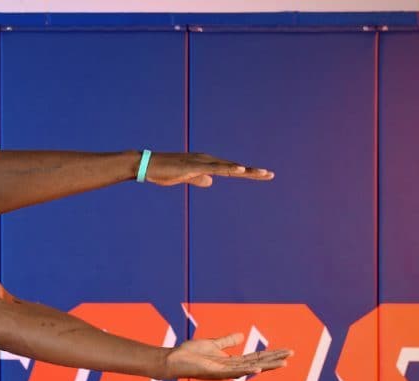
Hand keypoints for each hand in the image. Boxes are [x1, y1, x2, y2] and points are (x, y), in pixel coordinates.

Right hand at [145, 152, 273, 187]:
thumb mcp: (185, 178)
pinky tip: (239, 169)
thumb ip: (198, 179)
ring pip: (227, 167)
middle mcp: (207, 160)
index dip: (247, 172)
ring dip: (245, 170)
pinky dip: (228, 168)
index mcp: (206, 164)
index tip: (263, 176)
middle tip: (270, 175)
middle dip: (252, 172)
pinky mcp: (193, 166)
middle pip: (233, 167)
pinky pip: (213, 168)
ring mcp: (200, 162)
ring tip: (261, 173)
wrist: (147, 165)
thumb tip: (211, 182)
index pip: (230, 170)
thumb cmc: (164, 171)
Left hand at [161, 333, 291, 379]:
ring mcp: (224, 372)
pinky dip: (247, 372)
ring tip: (283, 363)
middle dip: (275, 359)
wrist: (174, 359)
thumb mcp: (212, 344)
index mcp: (231, 362)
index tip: (286, 351)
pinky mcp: (215, 373)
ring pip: (250, 369)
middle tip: (291, 355)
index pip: (256, 358)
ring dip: (267, 367)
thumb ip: (227, 342)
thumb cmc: (190, 353)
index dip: (271, 354)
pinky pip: (234, 372)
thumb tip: (241, 336)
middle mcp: (230, 369)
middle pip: (258, 364)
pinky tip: (258, 370)